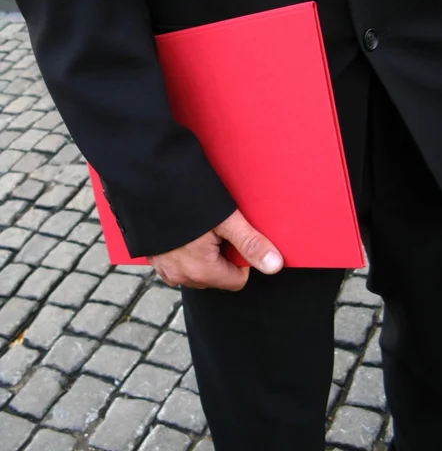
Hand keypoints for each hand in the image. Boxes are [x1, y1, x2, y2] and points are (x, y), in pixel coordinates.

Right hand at [148, 209, 282, 290]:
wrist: (145, 181)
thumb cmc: (186, 197)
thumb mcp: (225, 218)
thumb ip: (250, 243)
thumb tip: (275, 266)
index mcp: (201, 271)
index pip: (237, 280)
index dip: (241, 257)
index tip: (234, 234)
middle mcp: (181, 277)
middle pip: (217, 276)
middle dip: (221, 255)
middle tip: (215, 228)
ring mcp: (164, 270)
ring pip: (198, 271)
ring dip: (203, 254)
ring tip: (199, 226)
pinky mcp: (154, 260)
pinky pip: (179, 264)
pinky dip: (185, 251)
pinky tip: (183, 228)